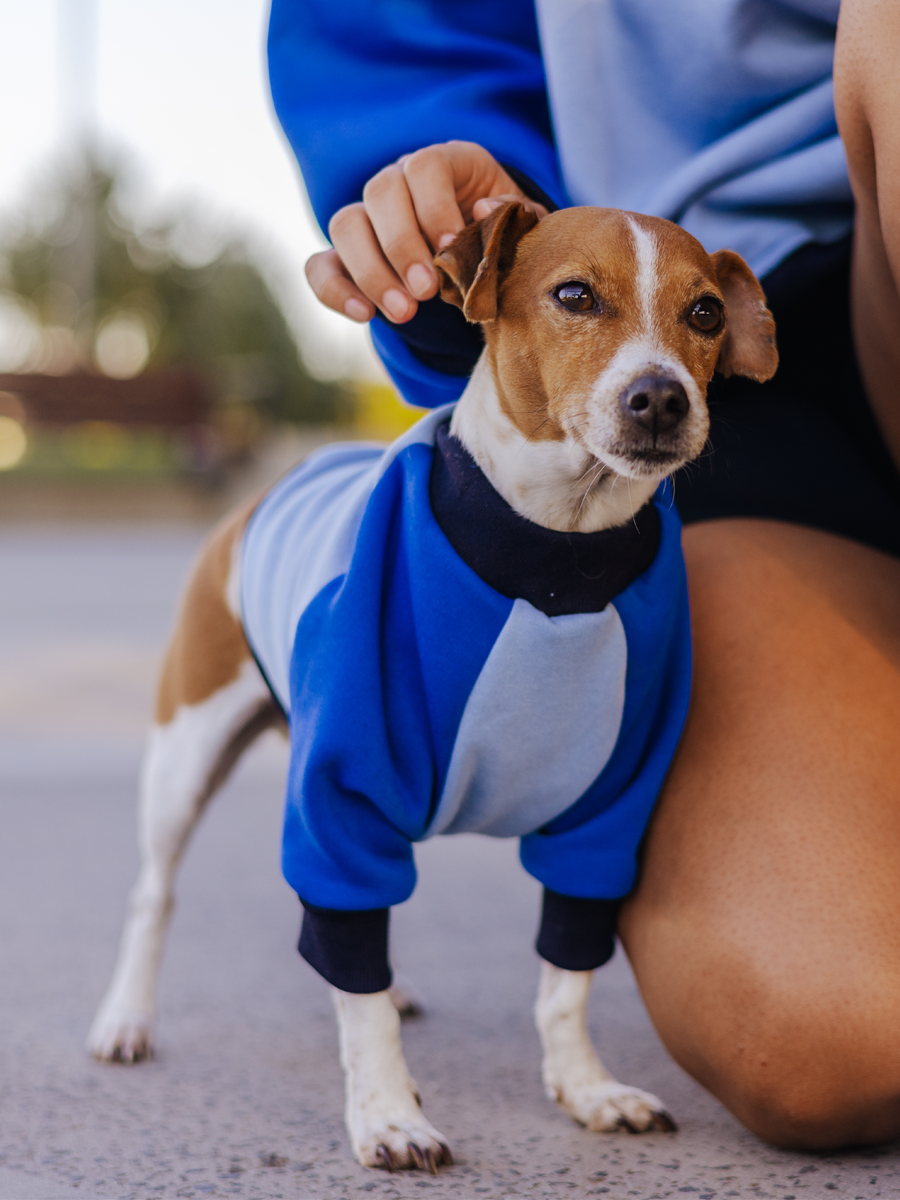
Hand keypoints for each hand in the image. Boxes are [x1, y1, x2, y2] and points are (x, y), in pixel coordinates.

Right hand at [305, 140, 547, 324]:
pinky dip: (335, 290)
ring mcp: (367, 217)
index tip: (450, 247)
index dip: (434, 206)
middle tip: (427, 291)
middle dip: (401, 245)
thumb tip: (484, 210)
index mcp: (444, 165)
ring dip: (371, 272)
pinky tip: (364, 315)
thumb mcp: (522, 227)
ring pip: (345, 225)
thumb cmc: (504, 239)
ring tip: (404, 313)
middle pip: (379, 192)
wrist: (481, 263)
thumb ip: (514, 216)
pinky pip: (321, 265)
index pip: (424, 167)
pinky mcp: (346, 256)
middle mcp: (398, 182)